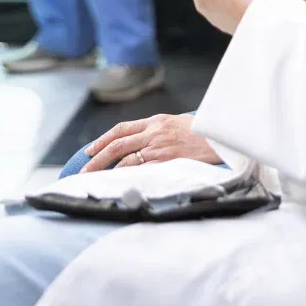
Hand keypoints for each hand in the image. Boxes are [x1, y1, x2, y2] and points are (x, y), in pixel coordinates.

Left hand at [81, 112, 221, 171]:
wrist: (221, 136)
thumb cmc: (203, 132)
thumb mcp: (178, 123)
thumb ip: (160, 130)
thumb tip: (145, 142)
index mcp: (155, 121)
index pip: (121, 129)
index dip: (103, 140)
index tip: (90, 151)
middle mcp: (153, 132)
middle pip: (117, 144)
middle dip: (97, 158)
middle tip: (84, 171)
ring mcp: (159, 146)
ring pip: (125, 158)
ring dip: (107, 171)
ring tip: (95, 181)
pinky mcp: (166, 160)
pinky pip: (141, 170)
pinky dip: (126, 177)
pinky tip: (117, 184)